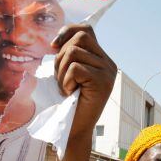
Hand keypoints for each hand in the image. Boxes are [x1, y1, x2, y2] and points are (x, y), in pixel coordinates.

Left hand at [52, 24, 116, 138]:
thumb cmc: (66, 102)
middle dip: (61, 56)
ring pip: (75, 52)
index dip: (68, 31)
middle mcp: (108, 63)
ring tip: (65, 87)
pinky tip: (70, 93)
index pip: (86, 30)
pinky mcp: (103, 82)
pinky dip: (66, 81)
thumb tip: (56, 40)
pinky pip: (75, 68)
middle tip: (60, 78)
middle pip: (80, 38)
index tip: (53, 45)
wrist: (74, 130)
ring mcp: (108, 72)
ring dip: (61, 71)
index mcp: (100, 59)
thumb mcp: (66, 73)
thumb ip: (68, 55)